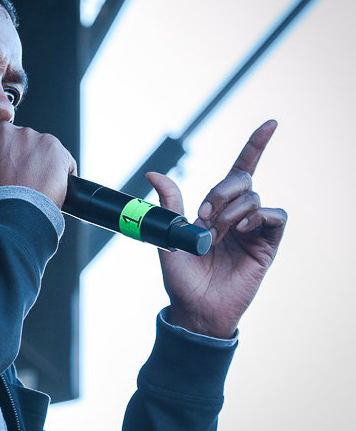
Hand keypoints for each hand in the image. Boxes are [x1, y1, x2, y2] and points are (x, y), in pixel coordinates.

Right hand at [0, 122, 76, 208]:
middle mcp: (5, 132)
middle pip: (17, 140)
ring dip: (41, 161)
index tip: (7, 169)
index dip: (2, 157)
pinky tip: (55, 185)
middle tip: (23, 178)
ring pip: (39, 146)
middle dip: (21, 156)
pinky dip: (61, 169)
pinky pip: (62, 156)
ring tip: (39, 184)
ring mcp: (30, 136)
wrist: (14, 216)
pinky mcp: (52, 144)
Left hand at [145, 120, 286, 338]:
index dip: (255, 146)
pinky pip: (275, 216)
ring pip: (254, 198)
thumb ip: (169, 202)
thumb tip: (154, 173)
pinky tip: (242, 229)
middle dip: (222, 189)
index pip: (240, 170)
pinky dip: (259, 216)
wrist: (193, 307)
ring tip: (218, 233)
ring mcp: (253, 230)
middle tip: (204, 213)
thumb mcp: (169, 233)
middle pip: (242, 180)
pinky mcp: (267, 246)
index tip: (271, 124)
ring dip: (233, 210)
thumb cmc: (181, 276)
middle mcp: (237, 216)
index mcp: (216, 210)